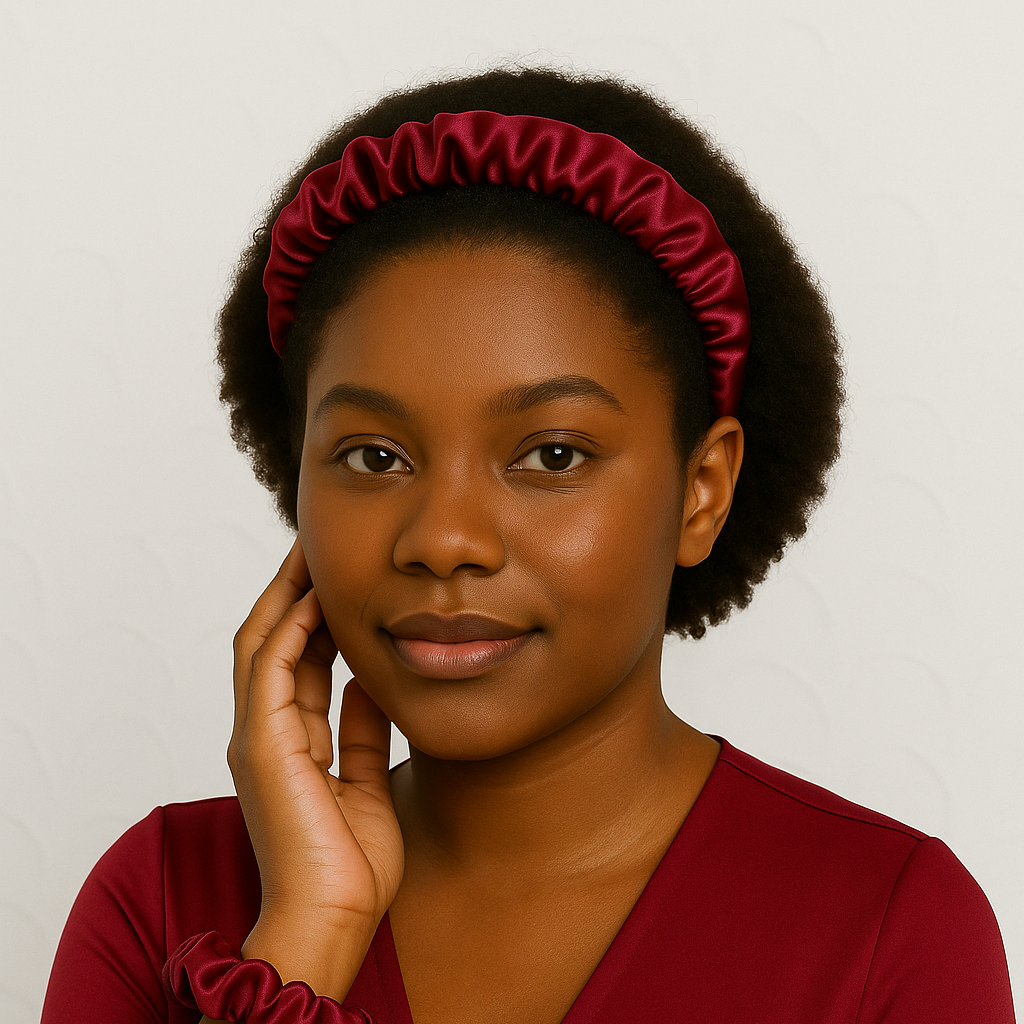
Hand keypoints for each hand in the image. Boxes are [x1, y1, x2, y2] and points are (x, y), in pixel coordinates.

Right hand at [227, 538, 404, 998]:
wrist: (334, 917)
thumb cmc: (350, 862)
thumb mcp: (366, 775)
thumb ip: (362, 726)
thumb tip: (373, 679)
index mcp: (287, 741)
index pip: (295, 659)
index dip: (314, 614)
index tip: (339, 579)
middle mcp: (264, 732)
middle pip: (272, 641)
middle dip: (294, 592)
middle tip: (320, 549)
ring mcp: (258, 737)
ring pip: (262, 644)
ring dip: (287, 596)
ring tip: (313, 555)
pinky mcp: (263, 746)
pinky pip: (270, 670)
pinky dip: (290, 630)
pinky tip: (316, 600)